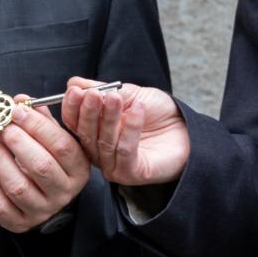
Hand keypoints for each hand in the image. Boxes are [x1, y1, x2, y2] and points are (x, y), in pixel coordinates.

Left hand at [0, 98, 91, 231]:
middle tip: (2, 126)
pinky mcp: (21, 223)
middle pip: (41, 166)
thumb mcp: (55, 138)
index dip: (37, 126)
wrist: (46, 197)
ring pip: (18, 187)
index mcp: (79, 169)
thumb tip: (21, 100)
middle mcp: (64, 192)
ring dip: (0, 160)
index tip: (16, 111)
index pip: (62, 146)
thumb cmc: (50, 160)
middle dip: (17, 142)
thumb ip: (41, 119)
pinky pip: (1, 206)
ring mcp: (43, 211)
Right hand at [60, 77, 189, 186]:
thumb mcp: (128, 93)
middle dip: (88, 112)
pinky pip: (125, 151)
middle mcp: (100, 152)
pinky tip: (138, 111)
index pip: (74, 123)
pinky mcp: (131, 173)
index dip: (72, 107)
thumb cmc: (156, 112)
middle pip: (85, 134)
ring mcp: (114, 165)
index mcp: (94, 132)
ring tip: (116, 98)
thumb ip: (101, 89)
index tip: (74, 91)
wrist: (185, 127)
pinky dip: (130, 130)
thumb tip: (73, 83)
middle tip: (93, 94)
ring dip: (109, 118)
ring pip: (104, 143)